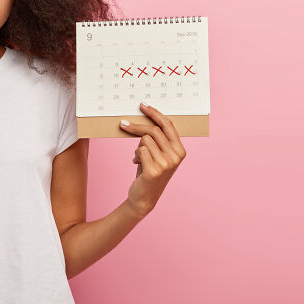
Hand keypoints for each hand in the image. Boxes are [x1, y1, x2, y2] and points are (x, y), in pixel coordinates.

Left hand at [119, 102, 186, 218]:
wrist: (144, 198)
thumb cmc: (149, 172)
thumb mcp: (159, 154)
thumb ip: (158, 139)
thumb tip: (145, 118)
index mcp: (180, 150)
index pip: (168, 125)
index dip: (155, 113)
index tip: (142, 105)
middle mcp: (176, 156)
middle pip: (153, 130)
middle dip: (136, 126)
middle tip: (123, 124)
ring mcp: (166, 164)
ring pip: (144, 140)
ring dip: (138, 148)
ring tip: (140, 159)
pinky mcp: (154, 170)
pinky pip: (139, 150)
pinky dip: (135, 155)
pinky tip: (137, 164)